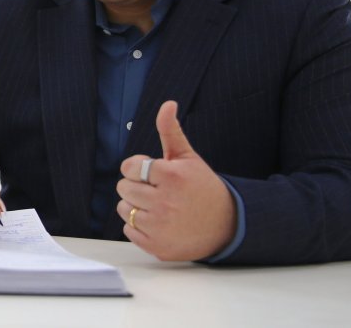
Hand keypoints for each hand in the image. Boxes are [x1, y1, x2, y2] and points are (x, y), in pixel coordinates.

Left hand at [115, 100, 236, 260]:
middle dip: (136, 186)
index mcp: (172, 176)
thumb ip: (171, 131)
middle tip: (156, 189)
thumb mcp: (188, 157)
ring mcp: (160, 227)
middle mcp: (165, 202)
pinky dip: (139, 226)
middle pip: (123, 188)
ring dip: (135, 206)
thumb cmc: (202, 187)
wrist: (226, 225)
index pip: (129, 167)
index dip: (137, 168)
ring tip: (158, 205)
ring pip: (123, 209)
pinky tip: (159, 222)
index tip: (152, 173)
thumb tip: (167, 104)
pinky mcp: (157, 246)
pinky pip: (128, 230)